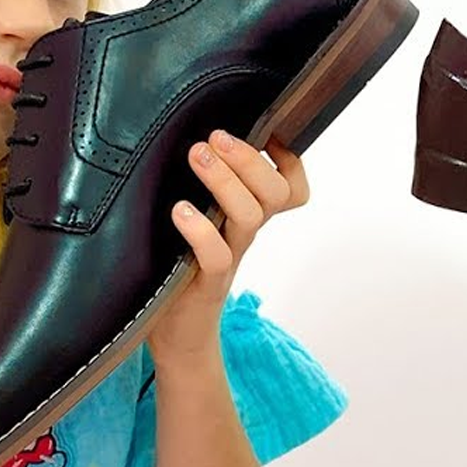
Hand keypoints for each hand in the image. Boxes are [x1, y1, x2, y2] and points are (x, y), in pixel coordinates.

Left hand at [148, 129, 309, 363]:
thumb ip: (199, 187)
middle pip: (276, 193)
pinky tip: (180, 211)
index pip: (290, 187)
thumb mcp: (196, 218)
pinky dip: (200, 230)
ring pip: (249, 215)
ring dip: (226, 181)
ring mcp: (230, 257)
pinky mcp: (207, 282)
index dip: (288, 158)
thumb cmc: (179, 267)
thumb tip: (183, 135)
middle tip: (217, 137)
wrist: (176, 335)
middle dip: (250, 159)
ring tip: (197, 156)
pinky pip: (216, 255)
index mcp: (247, 216)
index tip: (264, 131)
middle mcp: (244, 234)